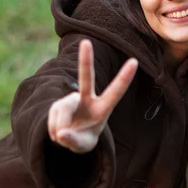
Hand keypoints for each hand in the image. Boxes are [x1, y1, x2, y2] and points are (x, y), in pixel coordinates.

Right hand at [48, 39, 137, 153]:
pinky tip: (58, 133)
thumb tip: (60, 133)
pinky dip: (53, 129)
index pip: (116, 92)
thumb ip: (74, 141)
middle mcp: (88, 99)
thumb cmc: (84, 139)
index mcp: (103, 108)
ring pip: (62, 110)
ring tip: (64, 137)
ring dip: (60, 127)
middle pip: (86, 77)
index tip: (135, 61)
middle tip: (85, 42)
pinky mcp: (58, 104)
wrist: (71, 138)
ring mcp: (72, 99)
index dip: (124, 78)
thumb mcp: (83, 146)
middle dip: (86, 59)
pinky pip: (52, 117)